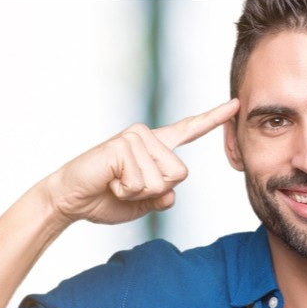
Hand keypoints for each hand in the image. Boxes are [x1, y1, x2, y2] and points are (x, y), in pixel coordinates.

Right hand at [44, 98, 239, 224]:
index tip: (235, 104)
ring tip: (115, 182)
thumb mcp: (144, 203)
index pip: (190, 131)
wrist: (71, 200)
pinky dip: (125, 190)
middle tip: (125, 186)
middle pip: (180, 174)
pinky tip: (109, 180)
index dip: (214, 119)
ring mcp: (135, 137)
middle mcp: (148, 137)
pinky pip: (140, 181)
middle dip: (155, 191)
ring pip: (162, 180)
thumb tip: (170, 191)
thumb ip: (163, 197)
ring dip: (137, 192)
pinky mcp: (122, 144)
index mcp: (157, 148)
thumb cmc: (106, 199)